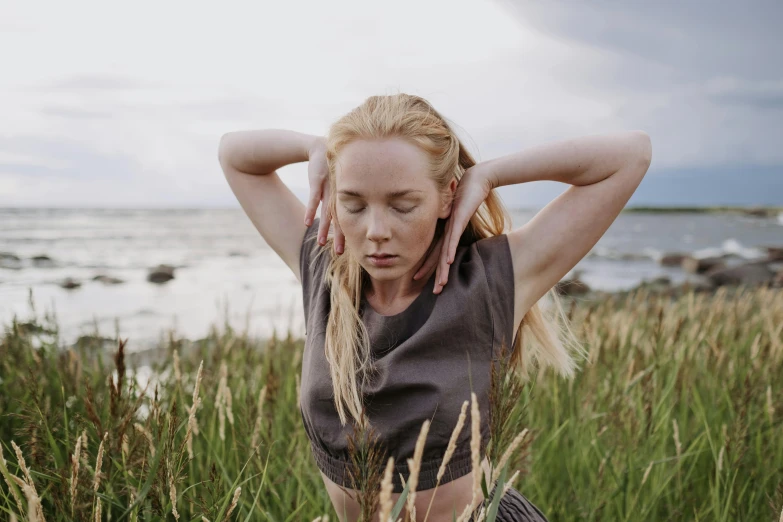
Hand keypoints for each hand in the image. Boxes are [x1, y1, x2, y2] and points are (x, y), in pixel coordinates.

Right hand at [304, 136, 344, 254]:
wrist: (321, 147)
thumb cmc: (330, 169)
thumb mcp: (337, 184)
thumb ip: (339, 201)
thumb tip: (340, 220)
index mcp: (346, 196)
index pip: (348, 218)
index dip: (347, 234)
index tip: (347, 249)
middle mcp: (339, 194)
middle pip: (340, 219)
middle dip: (340, 236)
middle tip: (340, 252)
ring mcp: (328, 187)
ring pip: (326, 211)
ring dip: (323, 228)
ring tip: (320, 243)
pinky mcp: (317, 180)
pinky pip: (313, 198)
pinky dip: (310, 210)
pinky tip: (306, 222)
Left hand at [413, 165, 494, 293]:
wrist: (476, 179)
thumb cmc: (468, 194)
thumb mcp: (459, 213)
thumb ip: (456, 224)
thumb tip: (454, 234)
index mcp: (445, 230)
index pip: (435, 252)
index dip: (428, 266)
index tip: (419, 279)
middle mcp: (446, 229)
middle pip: (438, 256)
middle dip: (434, 274)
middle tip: (433, 291)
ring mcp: (452, 225)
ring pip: (445, 251)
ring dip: (443, 269)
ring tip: (440, 284)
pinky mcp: (459, 219)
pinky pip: (454, 237)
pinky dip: (451, 249)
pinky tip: (449, 261)